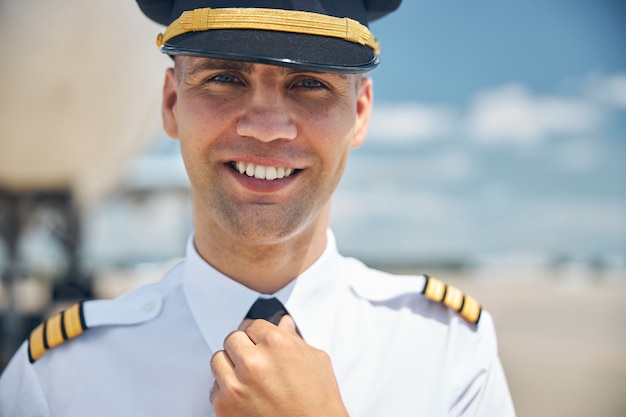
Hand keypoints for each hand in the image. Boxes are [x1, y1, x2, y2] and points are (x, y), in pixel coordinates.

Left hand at [210, 315, 349, 416]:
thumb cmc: (317, 403)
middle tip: (257, 360)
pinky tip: (245, 395)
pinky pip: (214, 387)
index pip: (253, 324)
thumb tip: (284, 324)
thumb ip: (294, 339)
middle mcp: (253, 362)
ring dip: (231, 366)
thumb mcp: (315, 361)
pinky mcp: (224, 405)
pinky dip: (226, 389)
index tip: (261, 342)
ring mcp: (235, 384)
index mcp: (276, 344)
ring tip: (249, 378)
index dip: (259, 335)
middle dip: (244, 348)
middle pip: (233, 338)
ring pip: (218, 359)